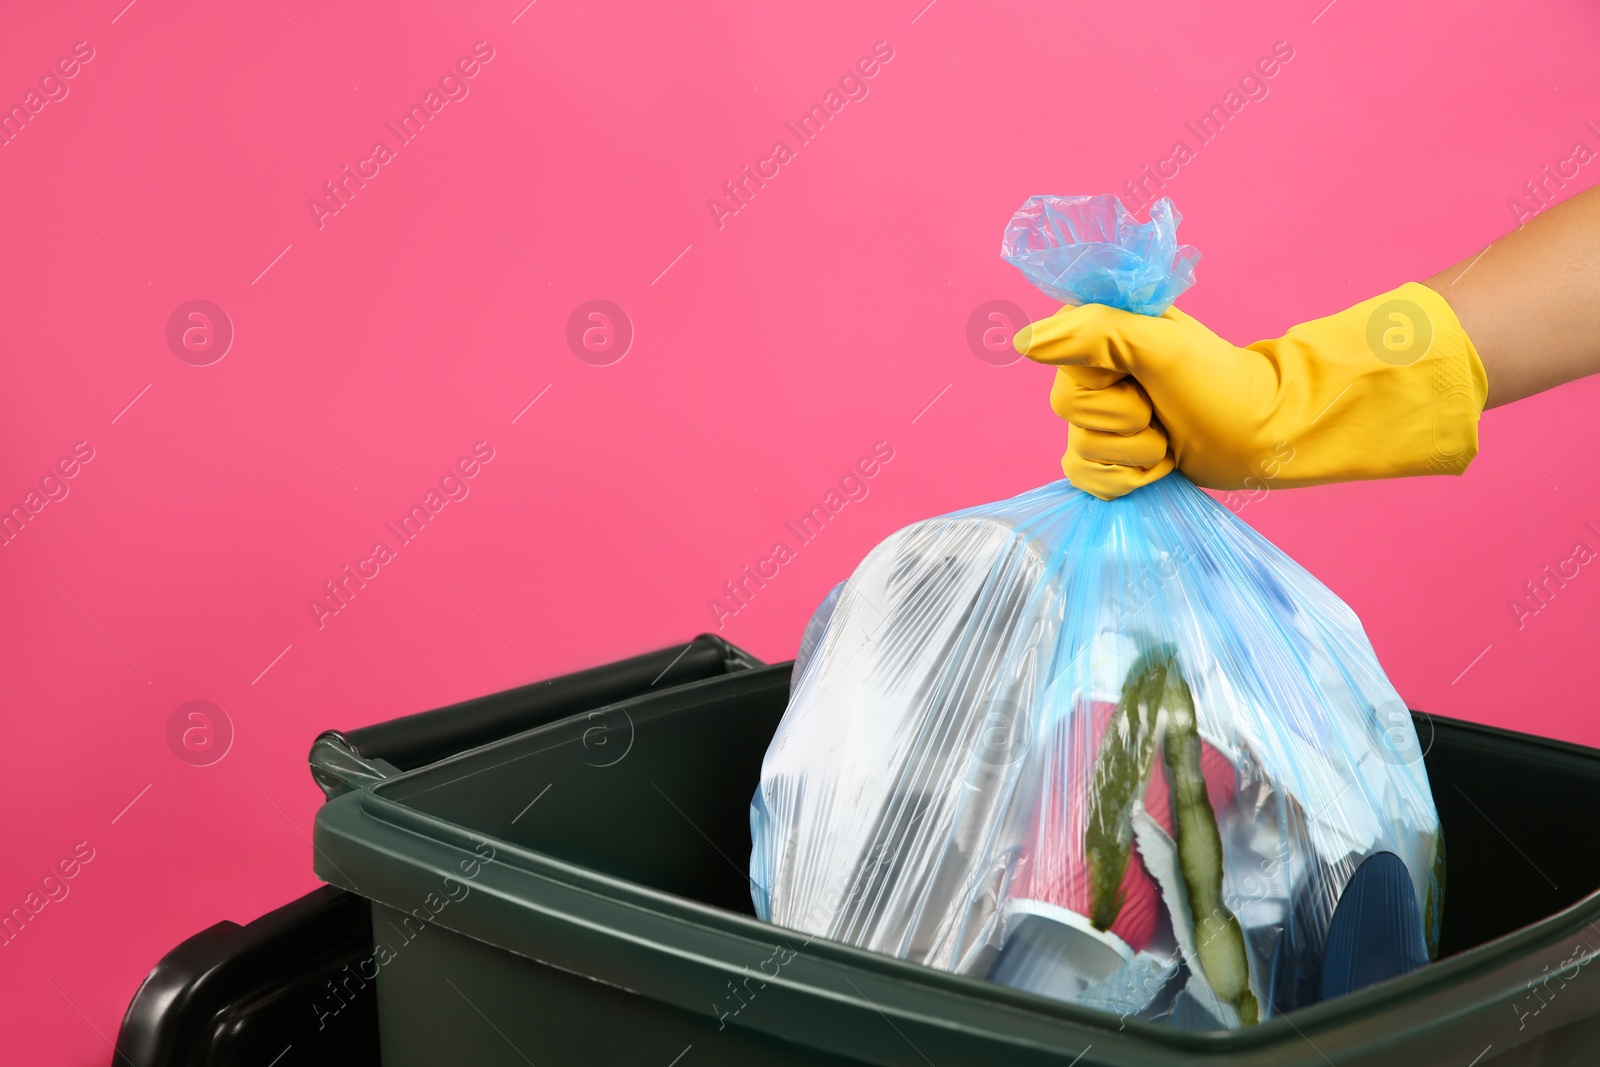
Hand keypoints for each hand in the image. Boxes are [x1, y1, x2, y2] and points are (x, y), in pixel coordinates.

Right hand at [1013, 282, 1487, 499]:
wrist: (1263, 435)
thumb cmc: (1223, 384)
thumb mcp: (1162, 345)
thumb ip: (1095, 332)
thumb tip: (1025, 343)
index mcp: (1096, 330)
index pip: (1055, 356)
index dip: (1100, 378)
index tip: (1139, 374)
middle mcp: (1088, 371)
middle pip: (1066, 409)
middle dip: (1125, 419)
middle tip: (1163, 406)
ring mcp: (1096, 416)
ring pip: (1079, 449)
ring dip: (1136, 452)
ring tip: (1171, 434)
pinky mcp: (1105, 456)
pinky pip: (1084, 478)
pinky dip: (1127, 479)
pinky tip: (1160, 462)